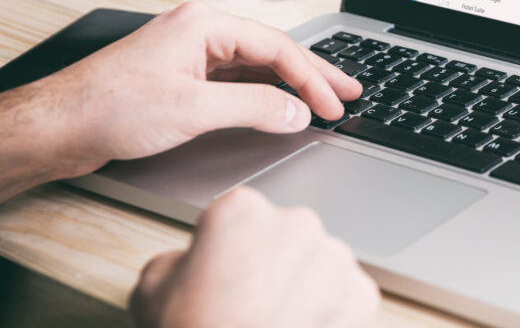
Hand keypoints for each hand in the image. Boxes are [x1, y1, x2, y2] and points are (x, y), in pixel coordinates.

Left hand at [0, 2, 361, 198]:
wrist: (57, 126)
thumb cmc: (108, 107)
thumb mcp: (193, 110)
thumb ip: (254, 109)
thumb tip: (297, 112)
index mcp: (205, 25)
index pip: (277, 48)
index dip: (312, 78)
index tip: (334, 105)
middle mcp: (200, 33)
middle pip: (272, 52)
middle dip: (313, 73)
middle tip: (349, 91)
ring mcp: (190, 56)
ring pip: (255, 67)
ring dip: (290, 85)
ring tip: (324, 99)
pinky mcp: (181, 79)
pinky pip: (235, 82)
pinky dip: (263, 95)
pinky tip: (279, 108)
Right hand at [130, 186, 379, 327]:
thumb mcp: (150, 291)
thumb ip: (177, 261)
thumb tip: (190, 263)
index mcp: (241, 211)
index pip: (239, 219)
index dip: (228, 252)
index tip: (224, 277)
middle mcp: (295, 222)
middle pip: (286, 239)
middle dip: (273, 266)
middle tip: (249, 307)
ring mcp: (333, 256)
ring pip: (319, 267)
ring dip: (304, 290)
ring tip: (275, 324)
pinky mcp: (361, 292)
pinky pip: (346, 298)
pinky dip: (331, 316)